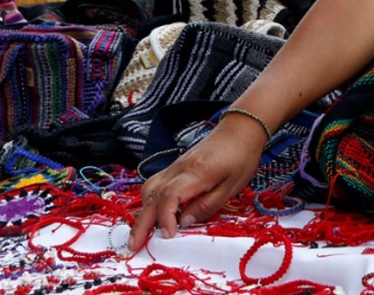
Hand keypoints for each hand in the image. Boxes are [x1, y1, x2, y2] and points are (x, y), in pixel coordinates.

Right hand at [127, 116, 265, 251]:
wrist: (239, 129)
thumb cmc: (241, 157)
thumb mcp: (232, 186)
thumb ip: (208, 205)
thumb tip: (184, 222)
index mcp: (196, 172)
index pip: (169, 196)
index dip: (165, 218)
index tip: (169, 236)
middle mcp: (179, 168)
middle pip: (152, 195)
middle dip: (141, 223)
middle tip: (133, 245)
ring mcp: (175, 166)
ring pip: (149, 188)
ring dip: (142, 211)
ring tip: (140, 234)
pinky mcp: (176, 166)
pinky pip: (156, 184)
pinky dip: (149, 200)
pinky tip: (153, 213)